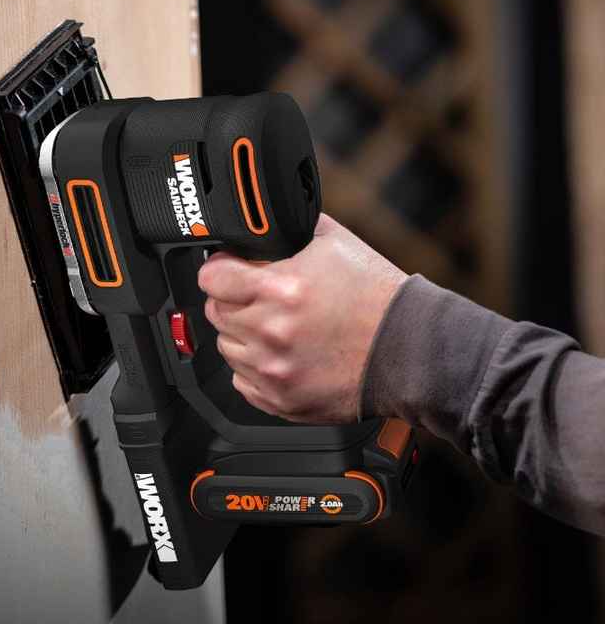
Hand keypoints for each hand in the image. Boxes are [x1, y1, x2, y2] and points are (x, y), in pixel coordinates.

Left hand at [197, 214, 406, 422]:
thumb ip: (288, 229)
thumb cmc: (377, 297)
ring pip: (227, 347)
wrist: (411, 348)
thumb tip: (257, 224)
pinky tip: (283, 355)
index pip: (211, 278)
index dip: (220, 270)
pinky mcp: (280, 399)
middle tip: (261, 298)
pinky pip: (241, 381)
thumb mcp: (334, 242)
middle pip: (216, 311)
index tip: (228, 270)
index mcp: (281, 289)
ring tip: (279, 327)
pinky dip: (255, 368)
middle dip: (233, 301)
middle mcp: (271, 331)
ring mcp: (273, 370)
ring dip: (243, 335)